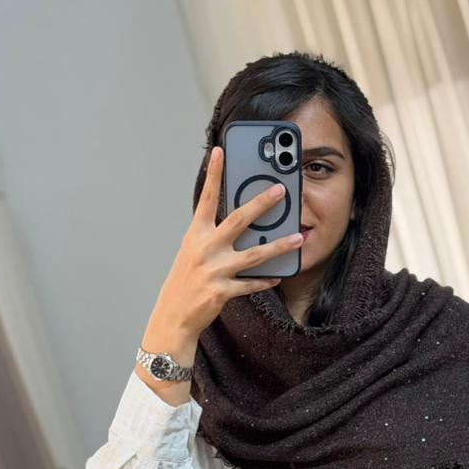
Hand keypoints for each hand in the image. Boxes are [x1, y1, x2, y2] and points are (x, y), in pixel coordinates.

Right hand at [153, 145, 302, 334]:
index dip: (213, 174)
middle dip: (261, 204)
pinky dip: (264, 280)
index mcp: (195, 235)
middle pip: (238, 221)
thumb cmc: (184, 282)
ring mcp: (214, 271)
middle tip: (280, 191)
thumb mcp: (192, 253)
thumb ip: (211, 236)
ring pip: (253, 255)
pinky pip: (250, 284)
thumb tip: (239, 223)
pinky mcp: (221, 292)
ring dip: (278, 246)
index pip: (206, 199)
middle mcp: (204, 249)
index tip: (220, 152)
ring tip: (296, 239)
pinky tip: (278, 276)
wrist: (172, 317)